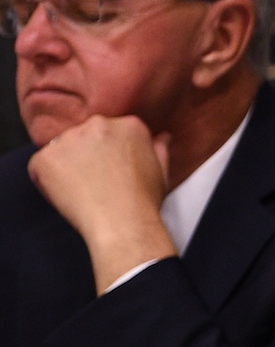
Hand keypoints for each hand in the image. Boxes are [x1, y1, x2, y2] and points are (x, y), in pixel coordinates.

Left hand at [28, 115, 177, 293]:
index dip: (109, 153)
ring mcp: (70, 139)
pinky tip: (66, 193)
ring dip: (67, 164)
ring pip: (62, 148)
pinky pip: (40, 164)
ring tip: (81, 189)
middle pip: (85, 135)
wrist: (122, 222)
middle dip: (87, 154)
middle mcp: (99, 124)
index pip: (112, 131)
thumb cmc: (143, 200)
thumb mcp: (161, 170)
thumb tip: (162, 136)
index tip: (112, 170)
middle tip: (95, 181)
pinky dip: (47, 179)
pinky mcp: (47, 156)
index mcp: (129, 125)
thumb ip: (159, 147)